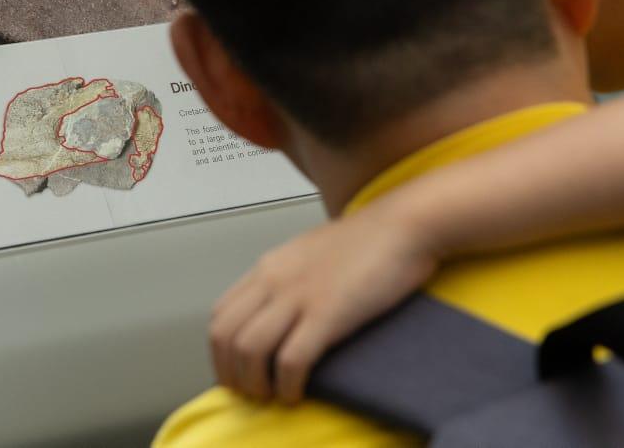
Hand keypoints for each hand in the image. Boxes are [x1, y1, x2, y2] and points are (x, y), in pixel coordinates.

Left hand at [208, 203, 439, 403]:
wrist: (402, 226)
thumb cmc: (366, 242)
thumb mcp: (309, 254)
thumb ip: (287, 279)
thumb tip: (277, 312)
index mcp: (268, 267)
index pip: (221, 315)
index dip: (221, 352)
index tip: (236, 373)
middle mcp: (274, 280)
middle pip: (226, 335)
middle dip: (231, 373)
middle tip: (250, 393)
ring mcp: (298, 296)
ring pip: (249, 350)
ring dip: (255, 383)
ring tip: (272, 396)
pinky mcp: (327, 314)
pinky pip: (290, 359)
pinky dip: (287, 385)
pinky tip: (296, 394)